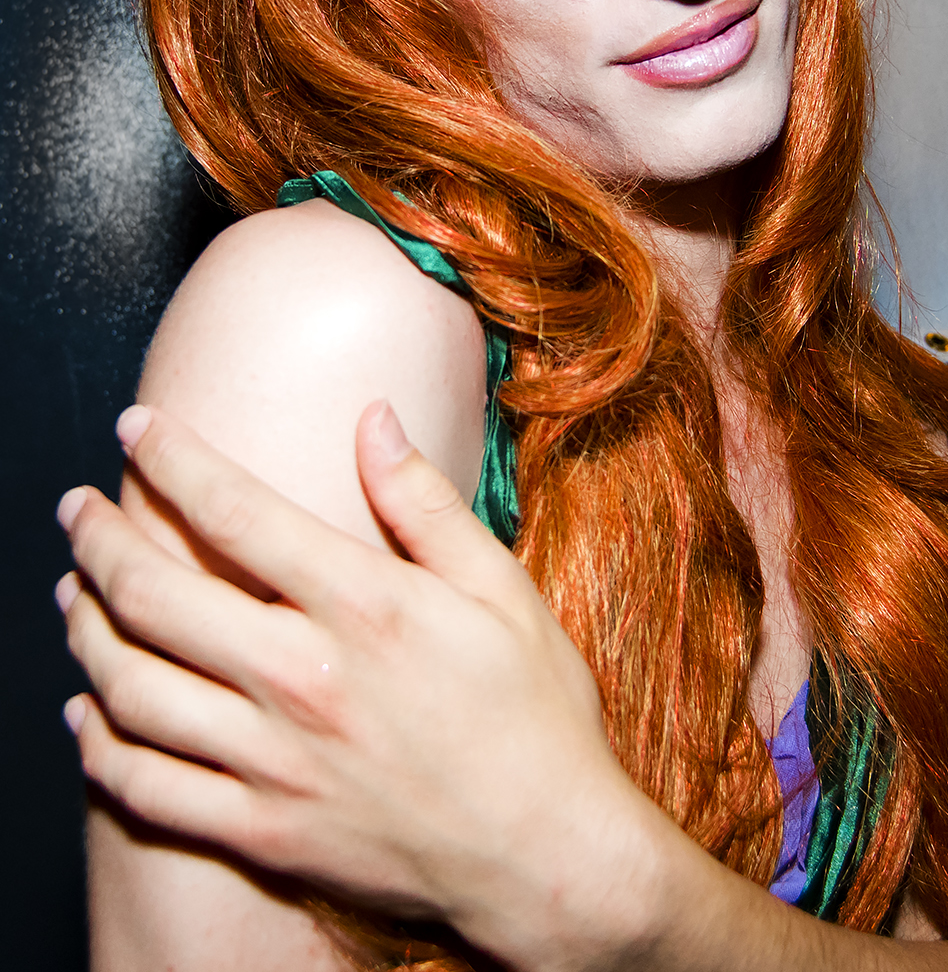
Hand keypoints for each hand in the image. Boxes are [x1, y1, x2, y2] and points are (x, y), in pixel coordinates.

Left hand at [57, 403, 659, 966]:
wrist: (547, 859)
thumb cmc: (534, 715)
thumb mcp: (501, 589)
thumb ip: (426, 502)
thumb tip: (375, 416)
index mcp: (363, 606)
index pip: (235, 512)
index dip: (171, 459)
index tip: (135, 424)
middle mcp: (303, 678)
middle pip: (157, 595)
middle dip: (99, 538)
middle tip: (75, 508)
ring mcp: (275, 763)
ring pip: (134, 689)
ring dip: (85, 631)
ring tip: (71, 593)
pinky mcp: (263, 832)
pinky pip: (148, 790)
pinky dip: (99, 747)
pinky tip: (86, 715)